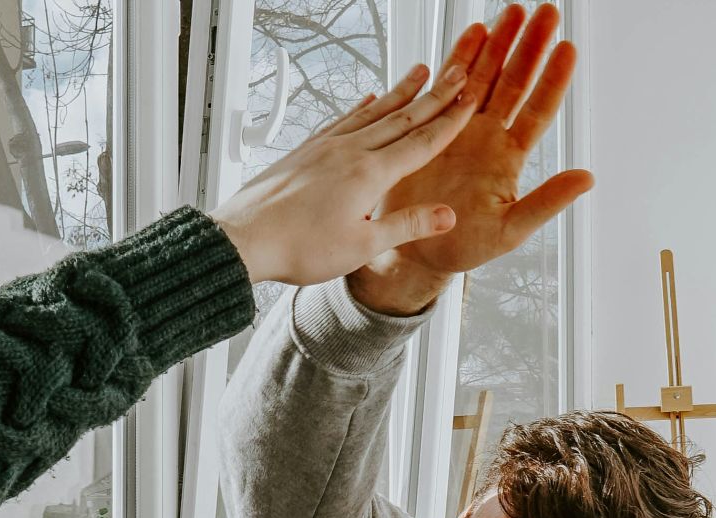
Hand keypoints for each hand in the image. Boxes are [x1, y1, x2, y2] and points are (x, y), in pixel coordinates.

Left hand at [209, 60, 477, 285]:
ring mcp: (325, 147)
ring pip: (372, 112)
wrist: (243, 239)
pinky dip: (360, 107)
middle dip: (434, 96)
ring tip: (420, 72)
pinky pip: (341, 120)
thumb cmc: (298, 247)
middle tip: (458, 72)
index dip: (450, 121)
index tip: (471, 99)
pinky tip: (367, 99)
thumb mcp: (362, 246)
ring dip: (400, 92)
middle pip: (401, 117)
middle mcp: (349, 151)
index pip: (421, 142)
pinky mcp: (306, 150)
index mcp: (368, 174)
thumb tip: (447, 215)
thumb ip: (406, 225)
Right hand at [347, 4, 593, 314]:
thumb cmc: (464, 247)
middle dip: (529, 47)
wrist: (415, 250)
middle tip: (546, 13)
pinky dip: (460, 59)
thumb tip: (587, 178)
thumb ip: (546, 202)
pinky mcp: (432, 127)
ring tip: (512, 11)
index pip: (538, 110)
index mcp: (509, 158)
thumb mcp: (510, 230)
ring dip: (499, 44)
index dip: (553, 80)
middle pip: (514, 82)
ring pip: (485, 77)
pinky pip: (449, 86)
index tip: (567, 49)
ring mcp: (460, 129)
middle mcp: (488, 136)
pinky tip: (474, 32)